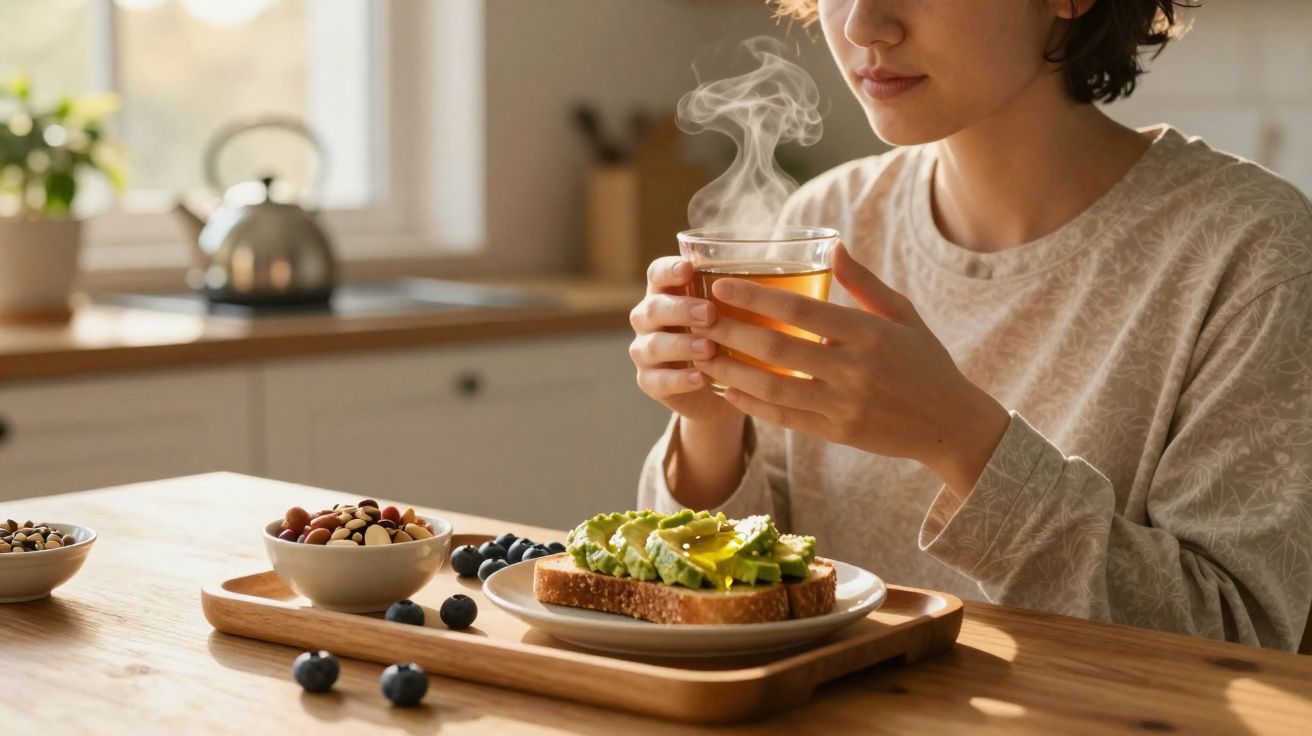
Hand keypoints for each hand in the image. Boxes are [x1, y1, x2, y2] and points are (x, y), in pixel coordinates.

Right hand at [629, 256, 740, 424]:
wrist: (720, 386)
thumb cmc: (730, 336)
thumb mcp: (737, 312)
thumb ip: (744, 295)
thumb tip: (786, 272)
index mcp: (666, 292)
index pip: (657, 274)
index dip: (669, 270)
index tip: (689, 269)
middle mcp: (649, 318)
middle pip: (653, 308)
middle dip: (681, 309)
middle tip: (710, 313)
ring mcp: (645, 351)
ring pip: (653, 345)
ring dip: (682, 345)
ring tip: (709, 348)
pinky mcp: (649, 381)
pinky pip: (657, 380)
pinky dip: (680, 380)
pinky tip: (701, 378)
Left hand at [689, 242, 1009, 495]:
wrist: (950, 426)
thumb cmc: (925, 362)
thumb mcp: (903, 314)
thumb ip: (863, 283)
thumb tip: (831, 246)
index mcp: (868, 334)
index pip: (800, 310)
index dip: (756, 297)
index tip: (721, 287)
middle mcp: (853, 370)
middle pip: (777, 349)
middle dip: (731, 332)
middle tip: (697, 318)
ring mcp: (843, 405)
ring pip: (773, 388)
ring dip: (731, 372)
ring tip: (701, 355)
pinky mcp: (837, 433)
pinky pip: (785, 418)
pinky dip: (752, 405)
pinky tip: (727, 390)